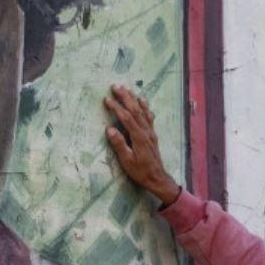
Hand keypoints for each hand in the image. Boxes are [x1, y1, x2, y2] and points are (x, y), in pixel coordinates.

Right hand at [104, 84, 180, 205]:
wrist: (157, 177)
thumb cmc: (140, 171)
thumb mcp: (127, 161)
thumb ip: (119, 144)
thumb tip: (109, 129)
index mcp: (139, 137)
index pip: (126, 118)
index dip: (117, 107)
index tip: (107, 99)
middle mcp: (146, 131)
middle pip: (135, 110)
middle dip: (125, 97)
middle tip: (116, 86)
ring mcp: (150, 131)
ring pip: (142, 111)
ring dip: (134, 98)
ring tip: (126, 88)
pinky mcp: (152, 134)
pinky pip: (149, 116)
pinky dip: (145, 107)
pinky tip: (142, 100)